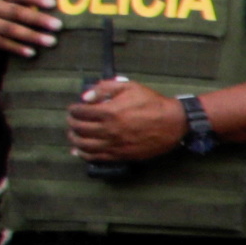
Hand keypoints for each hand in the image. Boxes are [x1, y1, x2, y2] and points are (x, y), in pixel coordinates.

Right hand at [0, 0, 55, 58]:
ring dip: (32, 35)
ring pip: (9, 28)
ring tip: (51, 41)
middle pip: (15, 11)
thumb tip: (50, 6)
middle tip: (58, 25)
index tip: (53, 3)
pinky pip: (1, 43)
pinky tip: (31, 52)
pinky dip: (17, 48)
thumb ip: (15, 2)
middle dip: (38, 19)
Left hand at [65, 76, 185, 167]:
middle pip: (79, 128)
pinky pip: (96, 157)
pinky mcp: (121, 155)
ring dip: (74, 139)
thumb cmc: (152, 102)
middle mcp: (108, 130)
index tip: (74, 108)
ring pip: (84, 145)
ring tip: (74, 134)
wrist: (174, 122)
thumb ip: (105, 88)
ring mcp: (114, 144)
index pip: (80, 112)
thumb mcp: (130, 87)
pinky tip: (80, 150)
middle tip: (72, 120)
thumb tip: (85, 97)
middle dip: (72, 122)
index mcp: (109, 112)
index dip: (73, 109)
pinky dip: (83, 154)